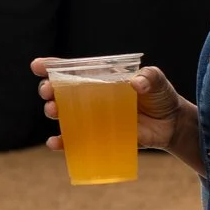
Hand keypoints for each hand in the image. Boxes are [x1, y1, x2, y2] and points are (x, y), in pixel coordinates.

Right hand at [32, 60, 187, 153]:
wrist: (171, 125)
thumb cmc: (161, 97)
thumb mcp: (157, 81)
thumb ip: (149, 77)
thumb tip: (135, 84)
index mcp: (100, 79)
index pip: (72, 70)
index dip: (52, 67)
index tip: (37, 66)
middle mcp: (91, 97)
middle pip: (61, 92)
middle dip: (48, 90)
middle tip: (48, 92)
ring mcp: (93, 118)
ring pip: (64, 114)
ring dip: (53, 112)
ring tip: (53, 111)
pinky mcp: (99, 137)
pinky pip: (75, 141)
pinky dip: (63, 143)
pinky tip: (54, 143)